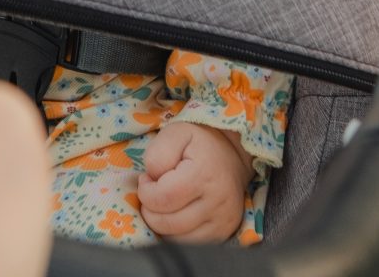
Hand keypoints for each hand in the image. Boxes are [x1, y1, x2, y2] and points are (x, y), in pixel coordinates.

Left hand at [137, 121, 254, 244]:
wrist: (232, 155)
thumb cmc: (199, 143)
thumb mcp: (175, 133)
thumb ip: (157, 154)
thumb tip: (151, 180)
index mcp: (204, 175)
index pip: (161, 199)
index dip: (145, 191)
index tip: (148, 179)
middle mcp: (217, 203)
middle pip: (166, 223)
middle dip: (150, 209)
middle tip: (154, 192)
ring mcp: (222, 222)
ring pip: (175, 238)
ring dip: (161, 223)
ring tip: (165, 202)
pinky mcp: (223, 233)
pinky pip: (188, 244)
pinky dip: (175, 233)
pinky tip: (176, 214)